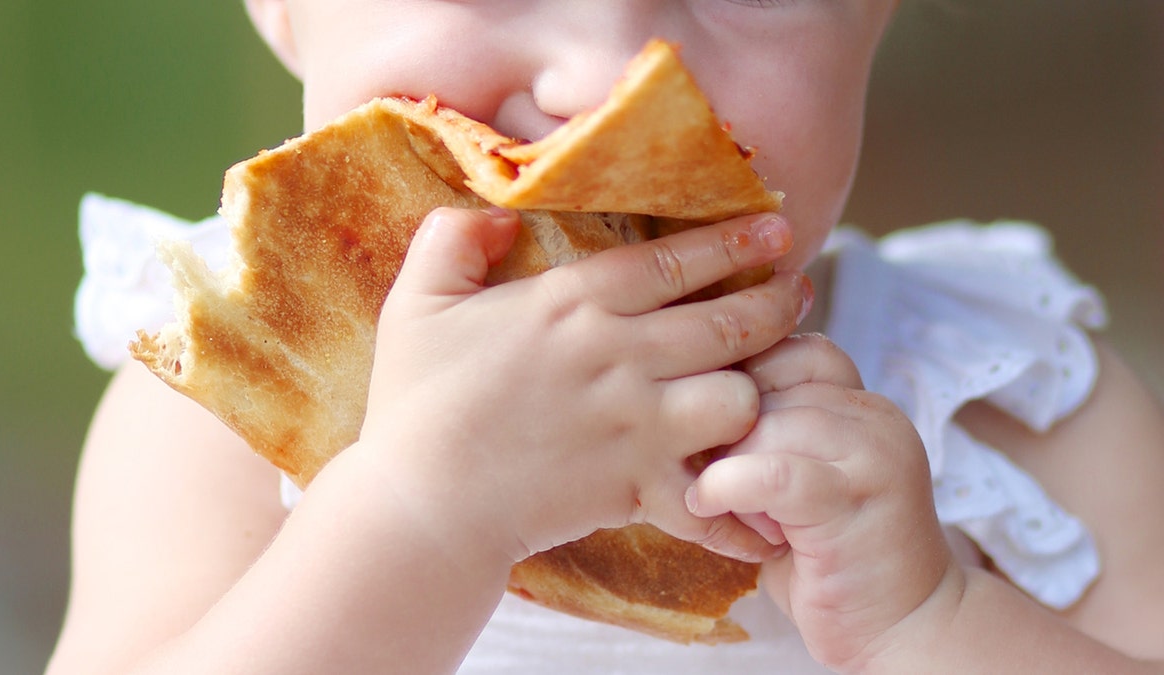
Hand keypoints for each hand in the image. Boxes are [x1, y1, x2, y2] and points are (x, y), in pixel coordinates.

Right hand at [355, 207, 808, 565]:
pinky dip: (742, 503)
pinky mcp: (638, 487)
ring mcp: (636, 424)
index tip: (778, 226)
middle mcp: (618, 356)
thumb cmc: (414, 404)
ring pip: (739, 399)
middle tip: (800, 291)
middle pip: (727, 323)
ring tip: (772, 386)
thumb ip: (453, 239)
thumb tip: (498, 212)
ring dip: (760, 392)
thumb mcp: (415, 302)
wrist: (420, 504)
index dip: (734, 240)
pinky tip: (763, 507)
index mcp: (572, 304)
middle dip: (776, 303)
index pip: (674, 260)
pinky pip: (714, 493)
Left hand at [685, 334, 956, 669]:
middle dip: (721, 430)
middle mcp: (876, 417)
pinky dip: (725, 487)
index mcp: (862, 404)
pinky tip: (707, 507)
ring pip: (765, 424)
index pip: (788, 349)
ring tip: (721, 504)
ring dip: (724, 464)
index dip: (736, 384)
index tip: (705, 426)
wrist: (902, 627)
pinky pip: (770, 471)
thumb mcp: (797, 477)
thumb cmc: (829, 556)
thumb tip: (683, 394)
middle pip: (767, 384)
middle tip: (702, 472)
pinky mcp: (853, 500)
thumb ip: (766, 431)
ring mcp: (873, 455)